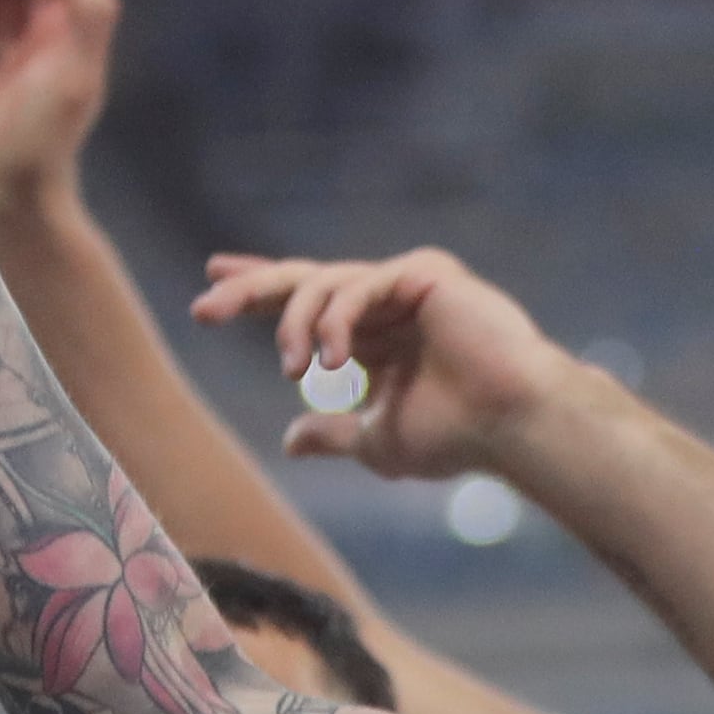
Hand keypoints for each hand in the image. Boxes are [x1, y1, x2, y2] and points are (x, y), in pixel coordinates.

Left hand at [192, 247, 577, 481]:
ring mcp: (405, 282)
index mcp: (375, 335)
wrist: (511, 427)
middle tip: (203, 310)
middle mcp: (387, 302)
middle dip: (250, 292)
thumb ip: (334, 433)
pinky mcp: (423, 272)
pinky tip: (331, 361)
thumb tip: (289, 441)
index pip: (307, 304)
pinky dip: (335, 321)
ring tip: (295, 370)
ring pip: (323, 284)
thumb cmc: (458, 438)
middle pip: (303, 281)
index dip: (259, 295)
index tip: (210, 294)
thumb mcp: (376, 440)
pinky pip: (357, 286)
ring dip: (296, 325)